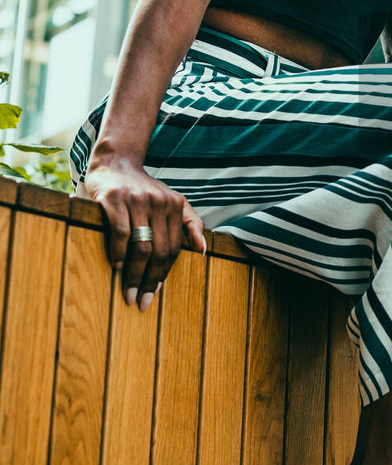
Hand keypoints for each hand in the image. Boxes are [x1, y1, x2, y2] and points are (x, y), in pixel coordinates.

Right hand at [82, 159, 206, 310]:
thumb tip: (203, 251)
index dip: (165, 273)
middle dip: (151, 280)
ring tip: (129, 292)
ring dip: (135, 273)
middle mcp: (159, 203)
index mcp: (175, 205)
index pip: (174, 247)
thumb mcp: (174, 201)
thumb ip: (190, 223)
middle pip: (160, 250)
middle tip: (141, 301)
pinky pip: (121, 233)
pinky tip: (117, 267)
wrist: (116, 162)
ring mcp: (136, 200)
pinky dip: (119, 253)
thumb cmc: (145, 189)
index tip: (155, 294)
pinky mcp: (114, 199)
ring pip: (141, 245)